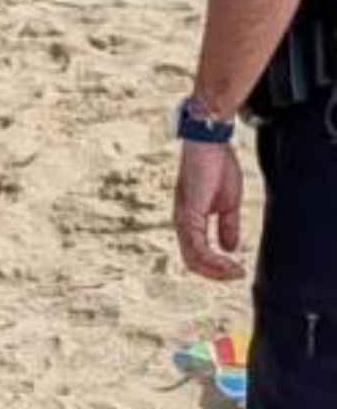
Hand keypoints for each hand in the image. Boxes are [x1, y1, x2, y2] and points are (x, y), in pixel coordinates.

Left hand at [173, 139, 245, 280]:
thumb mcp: (227, 204)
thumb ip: (227, 226)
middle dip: (215, 274)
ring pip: (192, 256)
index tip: (238, 271)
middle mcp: (182, 221)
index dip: (216, 268)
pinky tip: (229, 261)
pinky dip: (212, 258)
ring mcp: (183, 217)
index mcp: (190, 220)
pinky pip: (196, 243)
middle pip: (191, 261)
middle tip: (238, 275)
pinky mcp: (190, 210)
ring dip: (216, 270)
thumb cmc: (216, 167)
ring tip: (236, 272)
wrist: (211, 144)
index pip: (196, 255)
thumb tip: (230, 249)